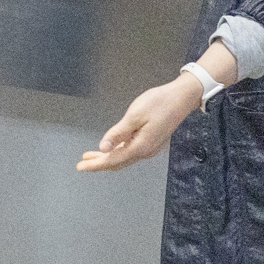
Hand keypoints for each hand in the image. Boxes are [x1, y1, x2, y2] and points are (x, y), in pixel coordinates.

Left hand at [77, 77, 200, 172]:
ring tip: (92, 156)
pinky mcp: (152, 141)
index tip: (81, 166)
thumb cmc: (159, 103)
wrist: (182, 97)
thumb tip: (103, 148)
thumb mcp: (134, 116)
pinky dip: (118, 152)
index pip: (113, 160)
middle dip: (99, 164)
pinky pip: (130, 152)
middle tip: (82, 164)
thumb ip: (118, 133)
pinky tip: (112, 148)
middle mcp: (145, 151)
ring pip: (124, 157)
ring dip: (108, 158)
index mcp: (140, 147)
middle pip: (118, 162)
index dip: (96, 164)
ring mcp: (150, 148)